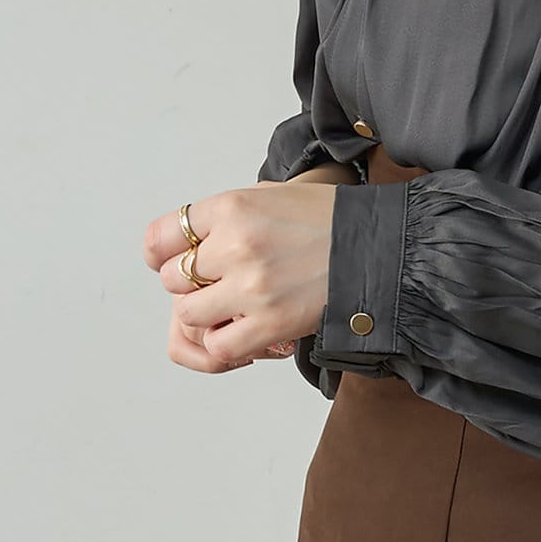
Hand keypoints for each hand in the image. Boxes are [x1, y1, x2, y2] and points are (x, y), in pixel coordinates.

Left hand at [141, 184, 338, 373]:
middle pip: (173, 279)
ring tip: (235, 307)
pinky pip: (218, 346)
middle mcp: (236, 244)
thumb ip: (227, 215)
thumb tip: (187, 240)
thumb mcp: (272, 195)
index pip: (161, 236)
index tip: (173, 259)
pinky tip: (247, 330)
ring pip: (188, 314)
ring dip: (208, 315)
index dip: (162, 253)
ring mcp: (252, 287)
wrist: (379, 247)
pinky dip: (227, 343)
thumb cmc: (329, 220)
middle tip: (221, 282)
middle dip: (193, 283)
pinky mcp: (269, 324)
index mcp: (234, 206)